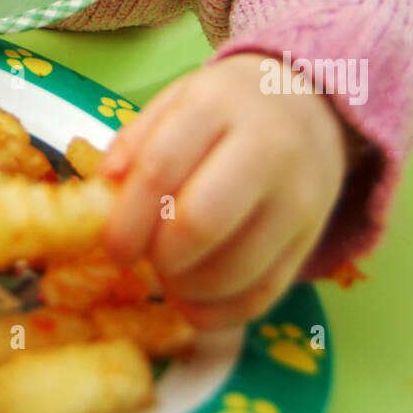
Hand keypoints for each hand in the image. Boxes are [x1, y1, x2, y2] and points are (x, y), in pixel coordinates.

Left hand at [97, 53, 346, 329]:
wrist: (309, 107)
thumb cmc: (227, 110)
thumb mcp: (178, 101)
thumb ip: (136, 142)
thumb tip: (102, 188)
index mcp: (216, 105)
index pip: (161, 168)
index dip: (128, 218)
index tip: (114, 247)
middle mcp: (265, 147)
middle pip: (201, 222)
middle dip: (160, 257)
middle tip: (145, 261)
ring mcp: (296, 195)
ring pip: (235, 268)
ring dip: (188, 288)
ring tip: (170, 277)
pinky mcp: (311, 236)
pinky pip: (265, 292)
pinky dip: (222, 311)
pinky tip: (196, 302)